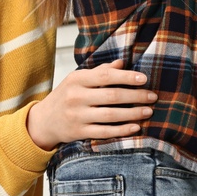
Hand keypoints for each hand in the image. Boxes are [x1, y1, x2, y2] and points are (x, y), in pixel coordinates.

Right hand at [26, 60, 156, 150]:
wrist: (43, 121)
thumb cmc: (66, 96)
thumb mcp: (78, 80)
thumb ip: (100, 72)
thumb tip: (122, 63)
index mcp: (77, 79)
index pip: (106, 76)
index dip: (127, 77)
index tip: (144, 79)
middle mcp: (75, 97)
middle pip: (112, 95)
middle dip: (136, 96)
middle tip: (152, 97)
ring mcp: (77, 116)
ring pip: (110, 115)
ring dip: (133, 113)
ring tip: (148, 111)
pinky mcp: (78, 132)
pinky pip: (105, 132)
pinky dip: (122, 130)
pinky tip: (136, 127)